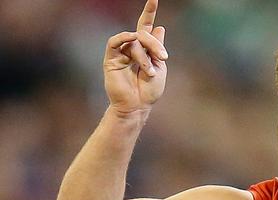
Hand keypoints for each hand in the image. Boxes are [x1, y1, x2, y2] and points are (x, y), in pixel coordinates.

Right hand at [103, 0, 167, 114]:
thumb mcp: (160, 67)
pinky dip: (125, 38)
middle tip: (163, 57)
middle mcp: (132, 48)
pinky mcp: (111, 58)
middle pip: (144, 33)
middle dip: (155, 44)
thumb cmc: (149, 91)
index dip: (149, 12)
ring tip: (149, 71)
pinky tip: (132, 40)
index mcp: (145, 50)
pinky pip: (116, 41)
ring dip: (144, 55)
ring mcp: (121, 52)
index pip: (146, 27)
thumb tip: (159, 27)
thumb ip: (157, 48)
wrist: (138, 106)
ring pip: (134, 41)